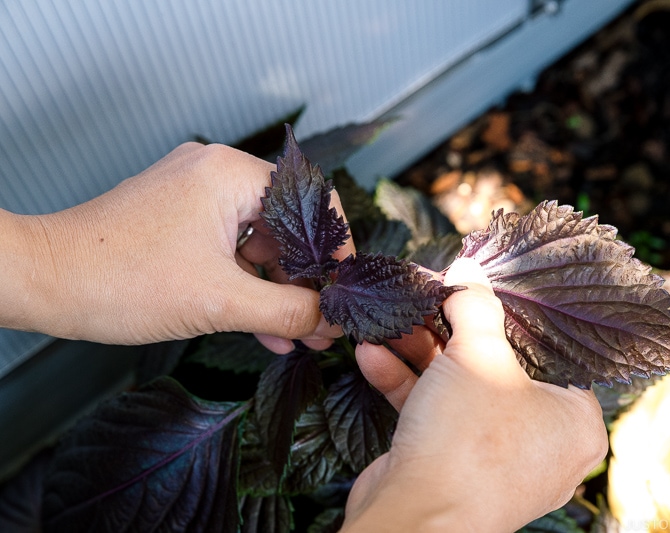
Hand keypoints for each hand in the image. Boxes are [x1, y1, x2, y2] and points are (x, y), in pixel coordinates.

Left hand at [6, 143, 353, 348]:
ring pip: (257, 243)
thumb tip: (333, 319)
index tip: (345, 286)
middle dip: (306, 280)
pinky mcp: (179, 221)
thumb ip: (289, 309)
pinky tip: (267, 328)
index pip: (310, 201)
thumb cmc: (118, 279)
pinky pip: (229, 251)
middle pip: (285, 226)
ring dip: (278, 290)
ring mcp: (194, 197)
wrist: (44, 283)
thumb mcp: (220, 301)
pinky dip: (247, 286)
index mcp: (229, 174)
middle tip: (326, 321)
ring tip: (302, 334)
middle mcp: (214, 174)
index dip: (335, 247)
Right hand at [343, 258, 607, 531]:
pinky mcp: (453, 466)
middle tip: (432, 296)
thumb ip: (477, 306)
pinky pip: (436, 414)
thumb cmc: (468, 441)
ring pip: (461, 389)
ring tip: (394, 320)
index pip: (551, 351)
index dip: (513, 314)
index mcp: (574, 420)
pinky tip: (373, 355)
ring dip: (421, 353)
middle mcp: (541, 442)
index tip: (483, 286)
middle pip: (498, 366)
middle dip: (454, 330)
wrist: (413, 520)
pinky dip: (407, 385)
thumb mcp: (477, 355)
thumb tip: (469, 273)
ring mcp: (495, 457)